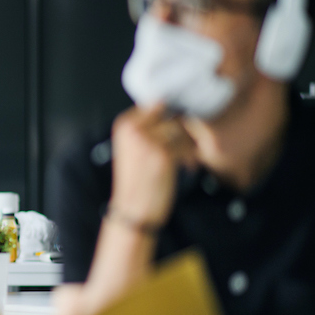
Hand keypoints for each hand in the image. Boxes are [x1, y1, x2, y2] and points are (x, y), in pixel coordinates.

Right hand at [109, 103, 197, 229]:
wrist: (133, 209)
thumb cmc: (136, 181)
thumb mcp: (133, 148)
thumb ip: (146, 127)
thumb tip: (173, 109)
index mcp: (124, 125)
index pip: (155, 105)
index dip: (169, 116)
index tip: (174, 130)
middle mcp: (133, 129)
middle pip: (171, 116)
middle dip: (181, 132)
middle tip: (182, 148)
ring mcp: (148, 141)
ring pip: (181, 131)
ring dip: (187, 145)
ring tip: (184, 159)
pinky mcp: (163, 154)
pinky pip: (187, 146)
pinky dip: (190, 157)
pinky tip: (186, 168)